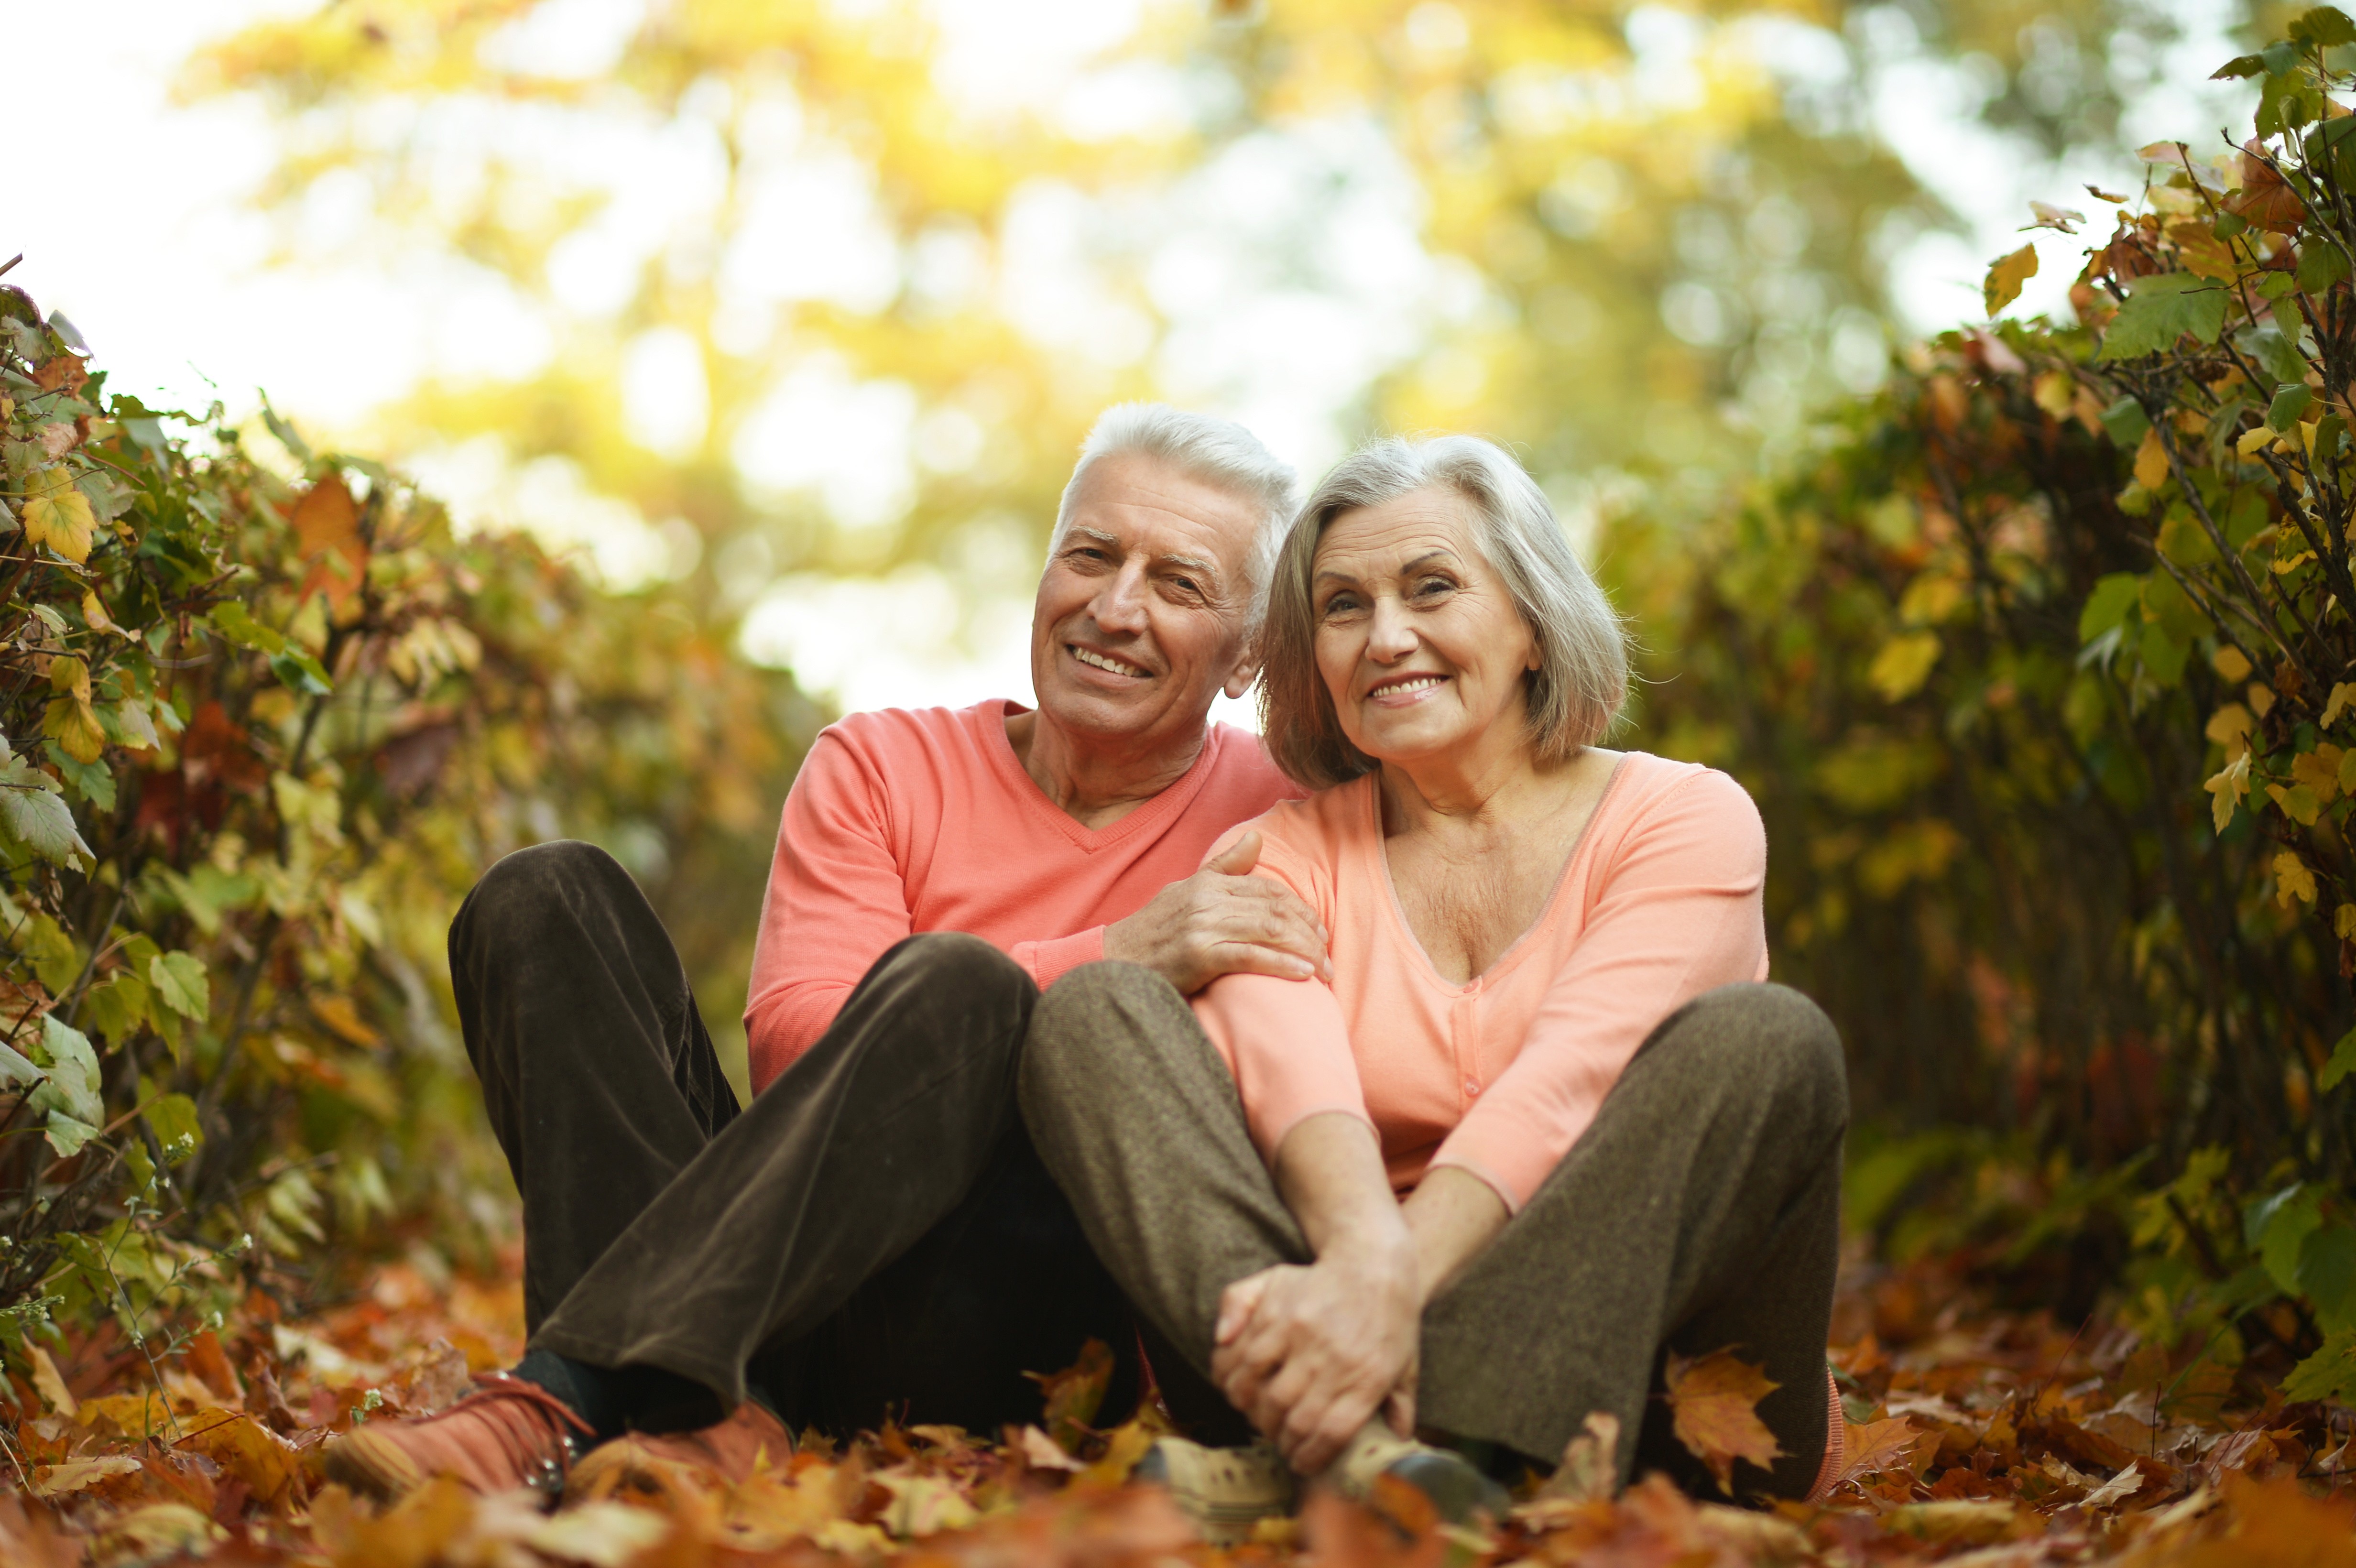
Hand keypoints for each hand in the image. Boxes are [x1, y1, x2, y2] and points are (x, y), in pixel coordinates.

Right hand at [1104, 832, 1330, 994]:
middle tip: (1328, 954)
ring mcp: (1203, 926)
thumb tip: (1256, 838)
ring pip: (1269, 931)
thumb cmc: (1156, 929)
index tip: (1319, 929)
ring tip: (1324, 969)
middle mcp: (1208, 899)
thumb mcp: (1188, 889)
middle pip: (1275, 910)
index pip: (1269, 890)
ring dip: (1303, 951)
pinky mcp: (1199, 955)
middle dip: (1308, 933)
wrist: (1116, 960)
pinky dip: (1281, 966)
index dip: (1300, 909)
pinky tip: (1303, 976)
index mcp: (1209, 882)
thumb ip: (1225, 866)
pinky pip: (1251, 957)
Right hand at [1209, 1237, 1419, 1473]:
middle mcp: (1332, 1358)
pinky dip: (1230, 1374)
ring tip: (1252, 1412)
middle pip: (1290, 1416)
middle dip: (1276, 1436)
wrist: (1373, 1258)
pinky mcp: (1276, 1310)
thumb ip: (1401, 1405)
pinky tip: (1234, 1382)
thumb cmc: (1390, 1317)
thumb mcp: (1407, 1363)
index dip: (1307, 1456)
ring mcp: (1301, 1332)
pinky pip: (1241, 1352)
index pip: (1328, 1433)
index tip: (1299, 1463)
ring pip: (1258, 1387)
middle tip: (1275, 1437)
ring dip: (1248, 1408)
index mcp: (1366, 1378)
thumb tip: (1397, 1440)